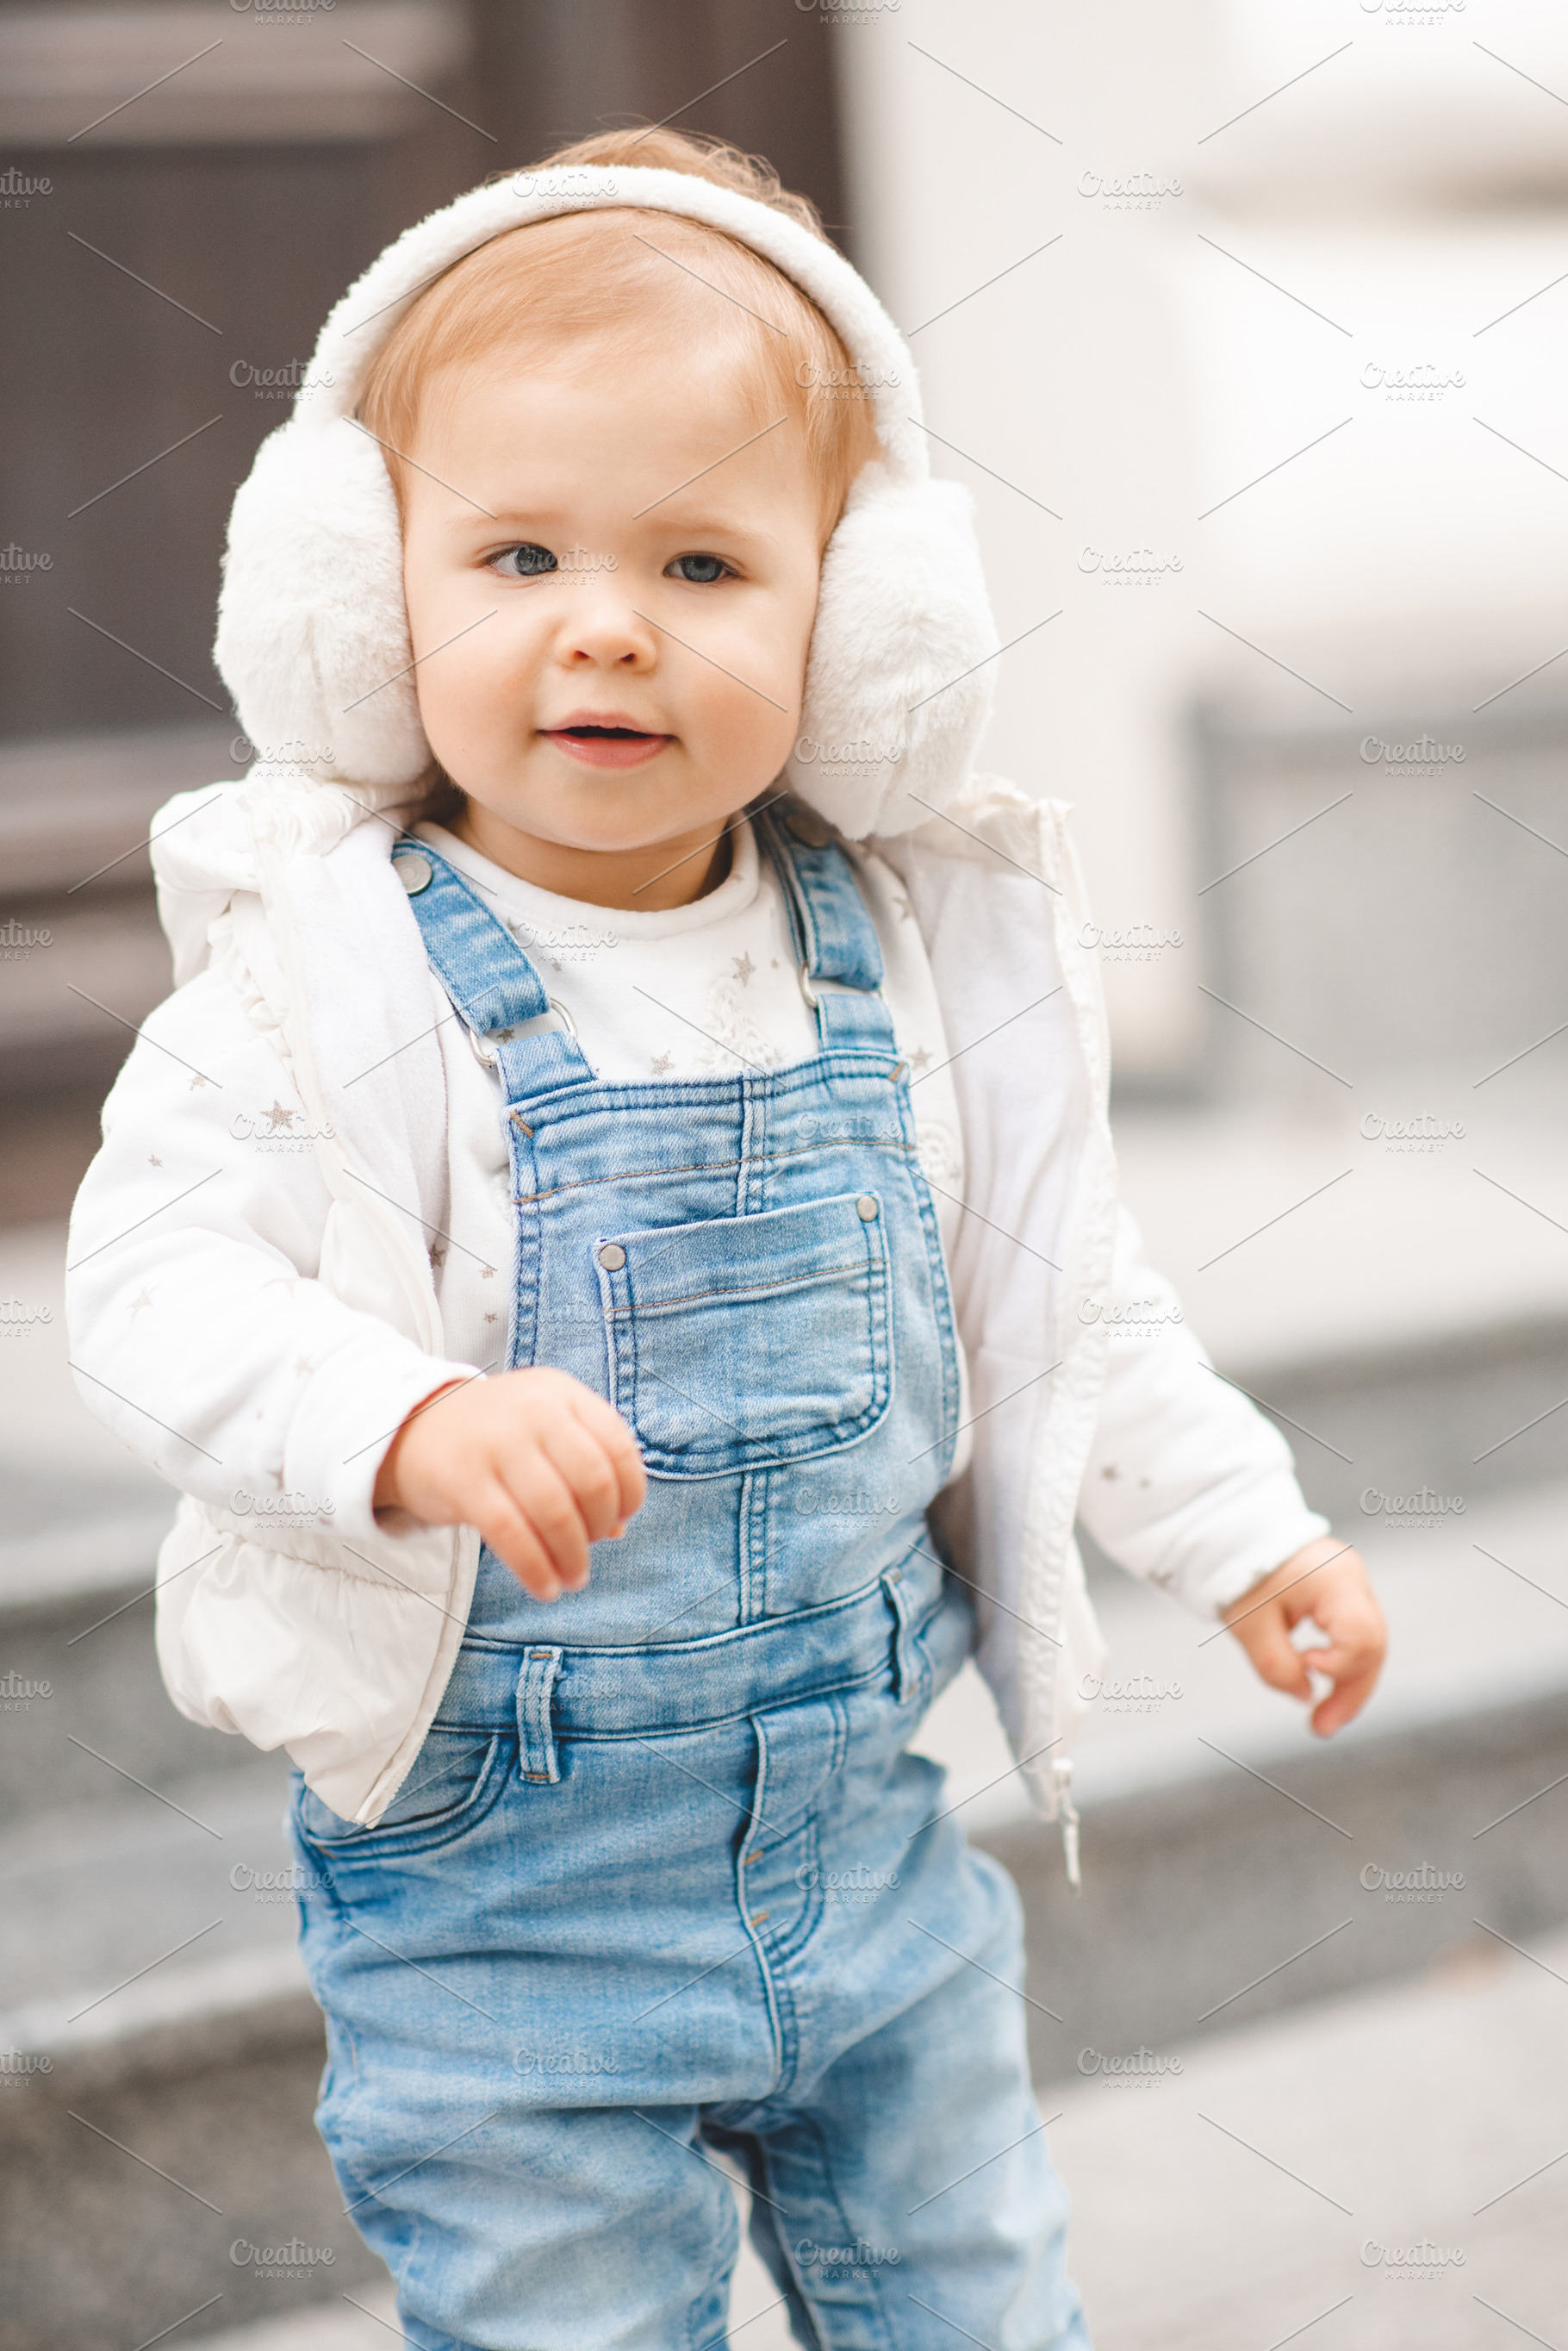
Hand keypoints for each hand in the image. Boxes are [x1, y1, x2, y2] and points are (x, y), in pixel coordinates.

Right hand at [374, 1368, 645, 1601]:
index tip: (621, 1519)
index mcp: (561, 1393)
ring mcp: (496, 1443)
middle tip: (591, 1550)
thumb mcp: (544, 1430)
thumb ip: (583, 1469)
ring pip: (555, 1511)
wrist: (411, 1427)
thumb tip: (616, 1530)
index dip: (629, 1492)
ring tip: (573, 1578)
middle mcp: (533, 1411)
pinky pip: (512, 1534)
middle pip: (592, 1480)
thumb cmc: (494, 1437)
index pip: (617, 1446)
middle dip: (599, 1527)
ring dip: (572, 1556)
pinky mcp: (463, 1479)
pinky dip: (536, 1569)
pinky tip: (545, 1587)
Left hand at [1219, 1537, 1385, 1735]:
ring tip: (1324, 1721)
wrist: (1237, 1536)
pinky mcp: (1343, 1595)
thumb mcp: (1249, 1623)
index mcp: (1336, 1579)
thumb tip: (1305, 1697)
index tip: (1307, 1667)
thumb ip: (1277, 1665)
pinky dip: (1342, 1665)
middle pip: (1372, 1646)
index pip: (1361, 1634)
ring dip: (1348, 1685)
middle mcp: (1354, 1581)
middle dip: (1351, 1692)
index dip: (1340, 1663)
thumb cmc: (1241, 1571)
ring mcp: (1353, 1586)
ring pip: (1368, 1646)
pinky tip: (1326, 1691)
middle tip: (1322, 1728)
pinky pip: (1355, 1637)